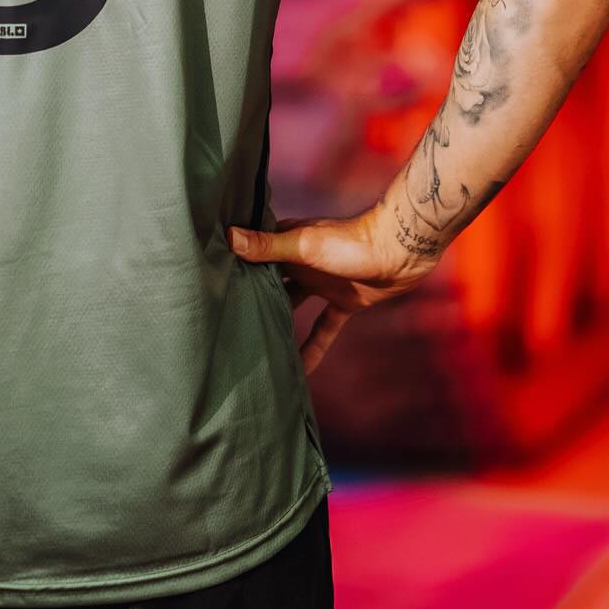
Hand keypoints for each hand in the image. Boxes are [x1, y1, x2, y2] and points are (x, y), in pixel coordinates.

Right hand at [227, 205, 433, 374]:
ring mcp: (322, 283)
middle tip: (224, 320)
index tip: (208, 280)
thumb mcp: (304, 245)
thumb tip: (228, 237)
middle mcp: (301, 262)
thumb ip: (269, 246)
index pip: (254, 254)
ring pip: (293, 306)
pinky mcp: (344, 303)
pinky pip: (323, 329)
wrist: (400, 251)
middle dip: (251, 297)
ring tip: (254, 344)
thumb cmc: (351, 241)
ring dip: (278, 323)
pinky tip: (301, 371)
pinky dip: (313, 348)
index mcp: (288, 242)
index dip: (233, 265)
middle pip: (270, 282)